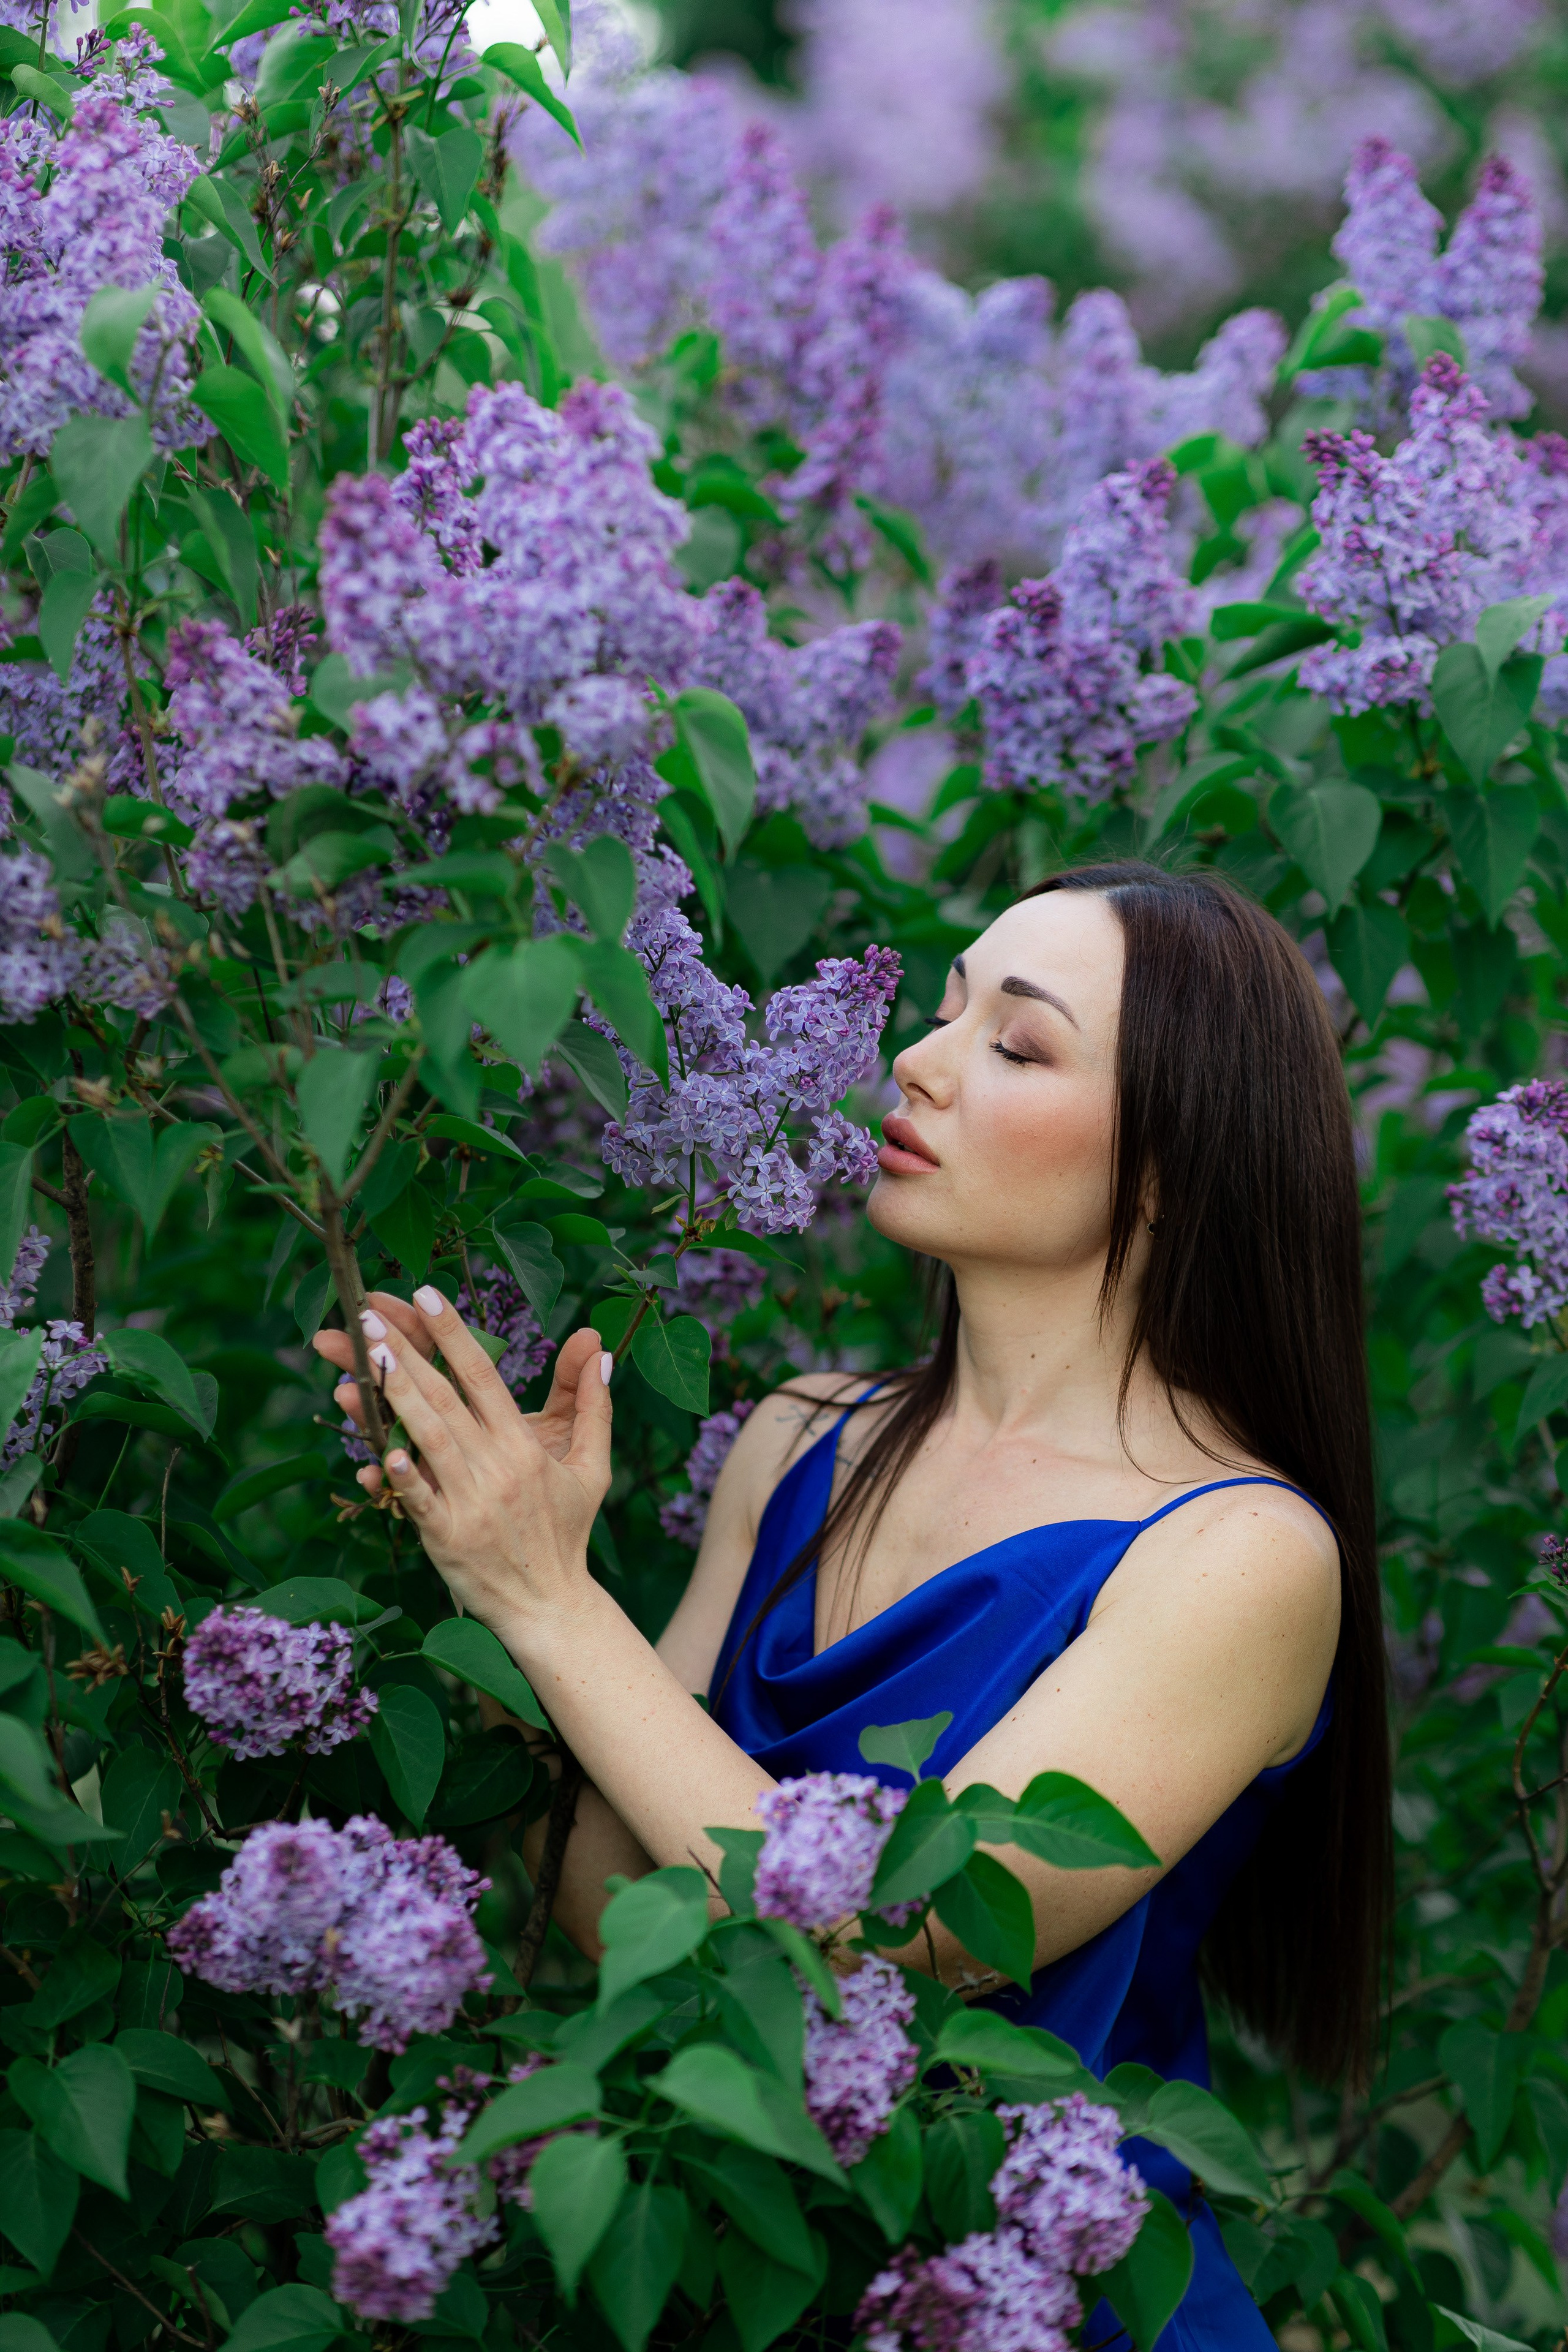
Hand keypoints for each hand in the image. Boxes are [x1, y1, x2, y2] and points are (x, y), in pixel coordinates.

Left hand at [312, 1290, 612, 1645]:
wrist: (551, 1605)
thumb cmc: (567, 1531)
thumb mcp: (592, 1467)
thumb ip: (593, 1406)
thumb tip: (601, 1350)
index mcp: (524, 1445)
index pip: (483, 1374)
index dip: (452, 1332)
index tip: (424, 1293)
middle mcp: (497, 1467)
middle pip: (445, 1397)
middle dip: (405, 1351)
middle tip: (368, 1311)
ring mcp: (470, 1503)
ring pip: (427, 1438)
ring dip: (391, 1394)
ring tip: (359, 1354)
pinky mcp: (447, 1539)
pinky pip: (420, 1502)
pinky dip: (401, 1478)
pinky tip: (378, 1451)